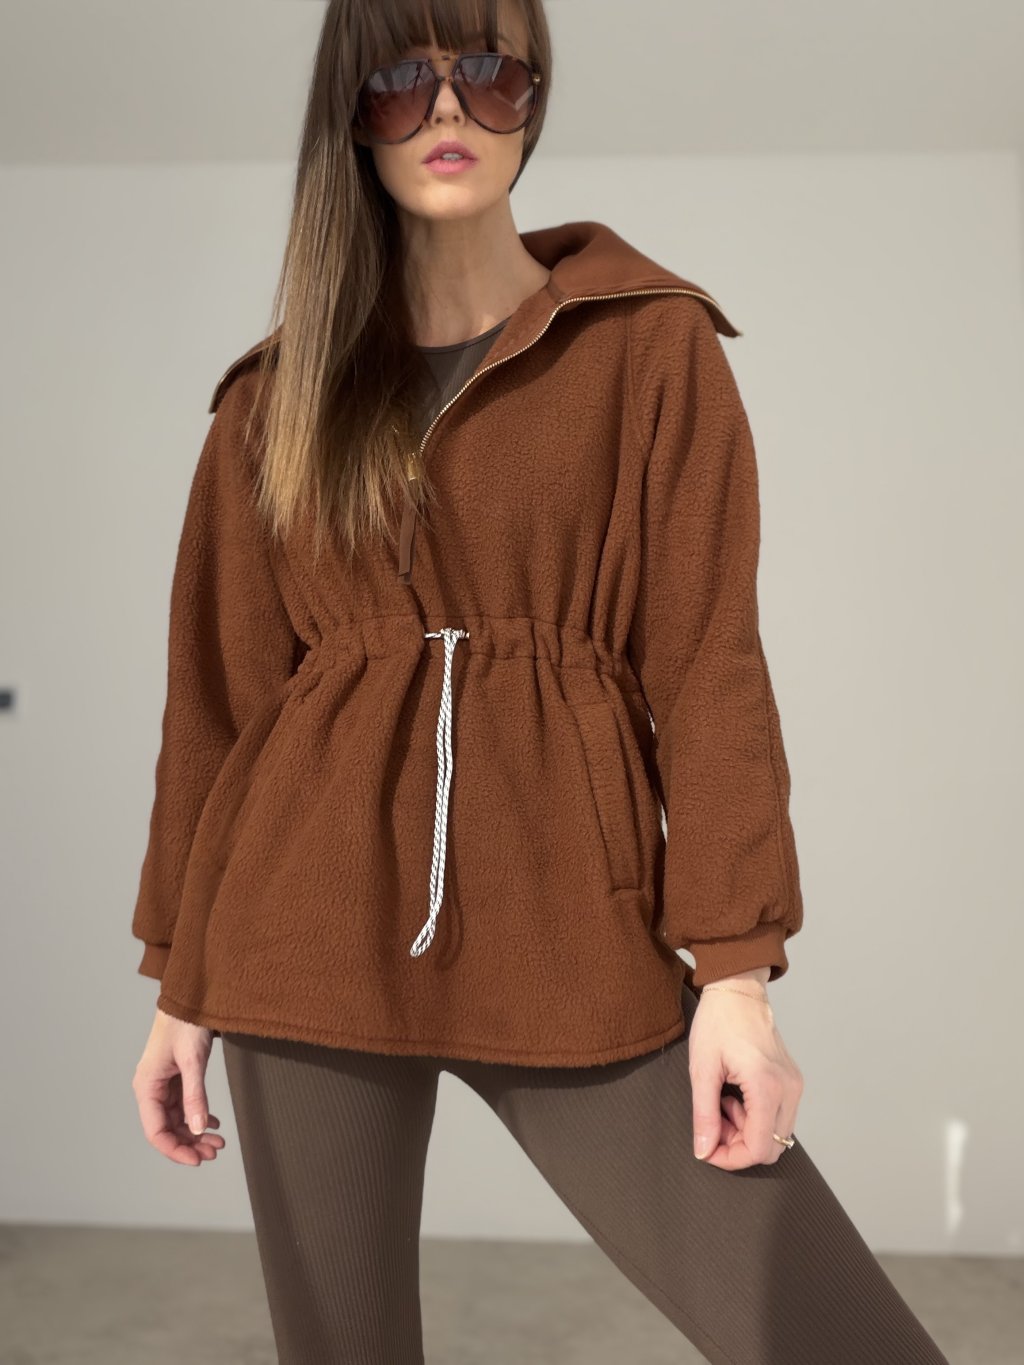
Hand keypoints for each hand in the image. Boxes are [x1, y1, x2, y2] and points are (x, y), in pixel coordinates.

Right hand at [132, 1007, 225, 1165]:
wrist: (191, 995)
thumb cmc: (186, 1022)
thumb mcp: (193, 1060)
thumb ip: (195, 1096)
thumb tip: (197, 1128)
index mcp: (147, 1086)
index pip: (156, 1131)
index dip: (175, 1150)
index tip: (197, 1160)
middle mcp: (151, 1088)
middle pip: (167, 1129)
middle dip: (189, 1144)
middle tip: (215, 1152)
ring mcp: (163, 1084)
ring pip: (177, 1119)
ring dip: (195, 1133)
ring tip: (218, 1142)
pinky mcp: (176, 1077)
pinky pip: (184, 1106)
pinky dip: (198, 1117)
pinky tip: (213, 1123)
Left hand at [688, 977, 802, 1169]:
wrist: (738, 990)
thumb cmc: (718, 1022)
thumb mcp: (702, 1069)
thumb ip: (704, 1115)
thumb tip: (704, 1151)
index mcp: (767, 1087)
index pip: (757, 1148)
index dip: (730, 1158)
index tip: (707, 1148)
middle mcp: (789, 1090)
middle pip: (771, 1149)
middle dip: (738, 1145)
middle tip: (713, 1120)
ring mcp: (794, 1085)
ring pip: (775, 1136)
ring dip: (746, 1131)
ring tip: (723, 1101)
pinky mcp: (792, 1081)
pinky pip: (778, 1117)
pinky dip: (756, 1118)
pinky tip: (736, 1096)